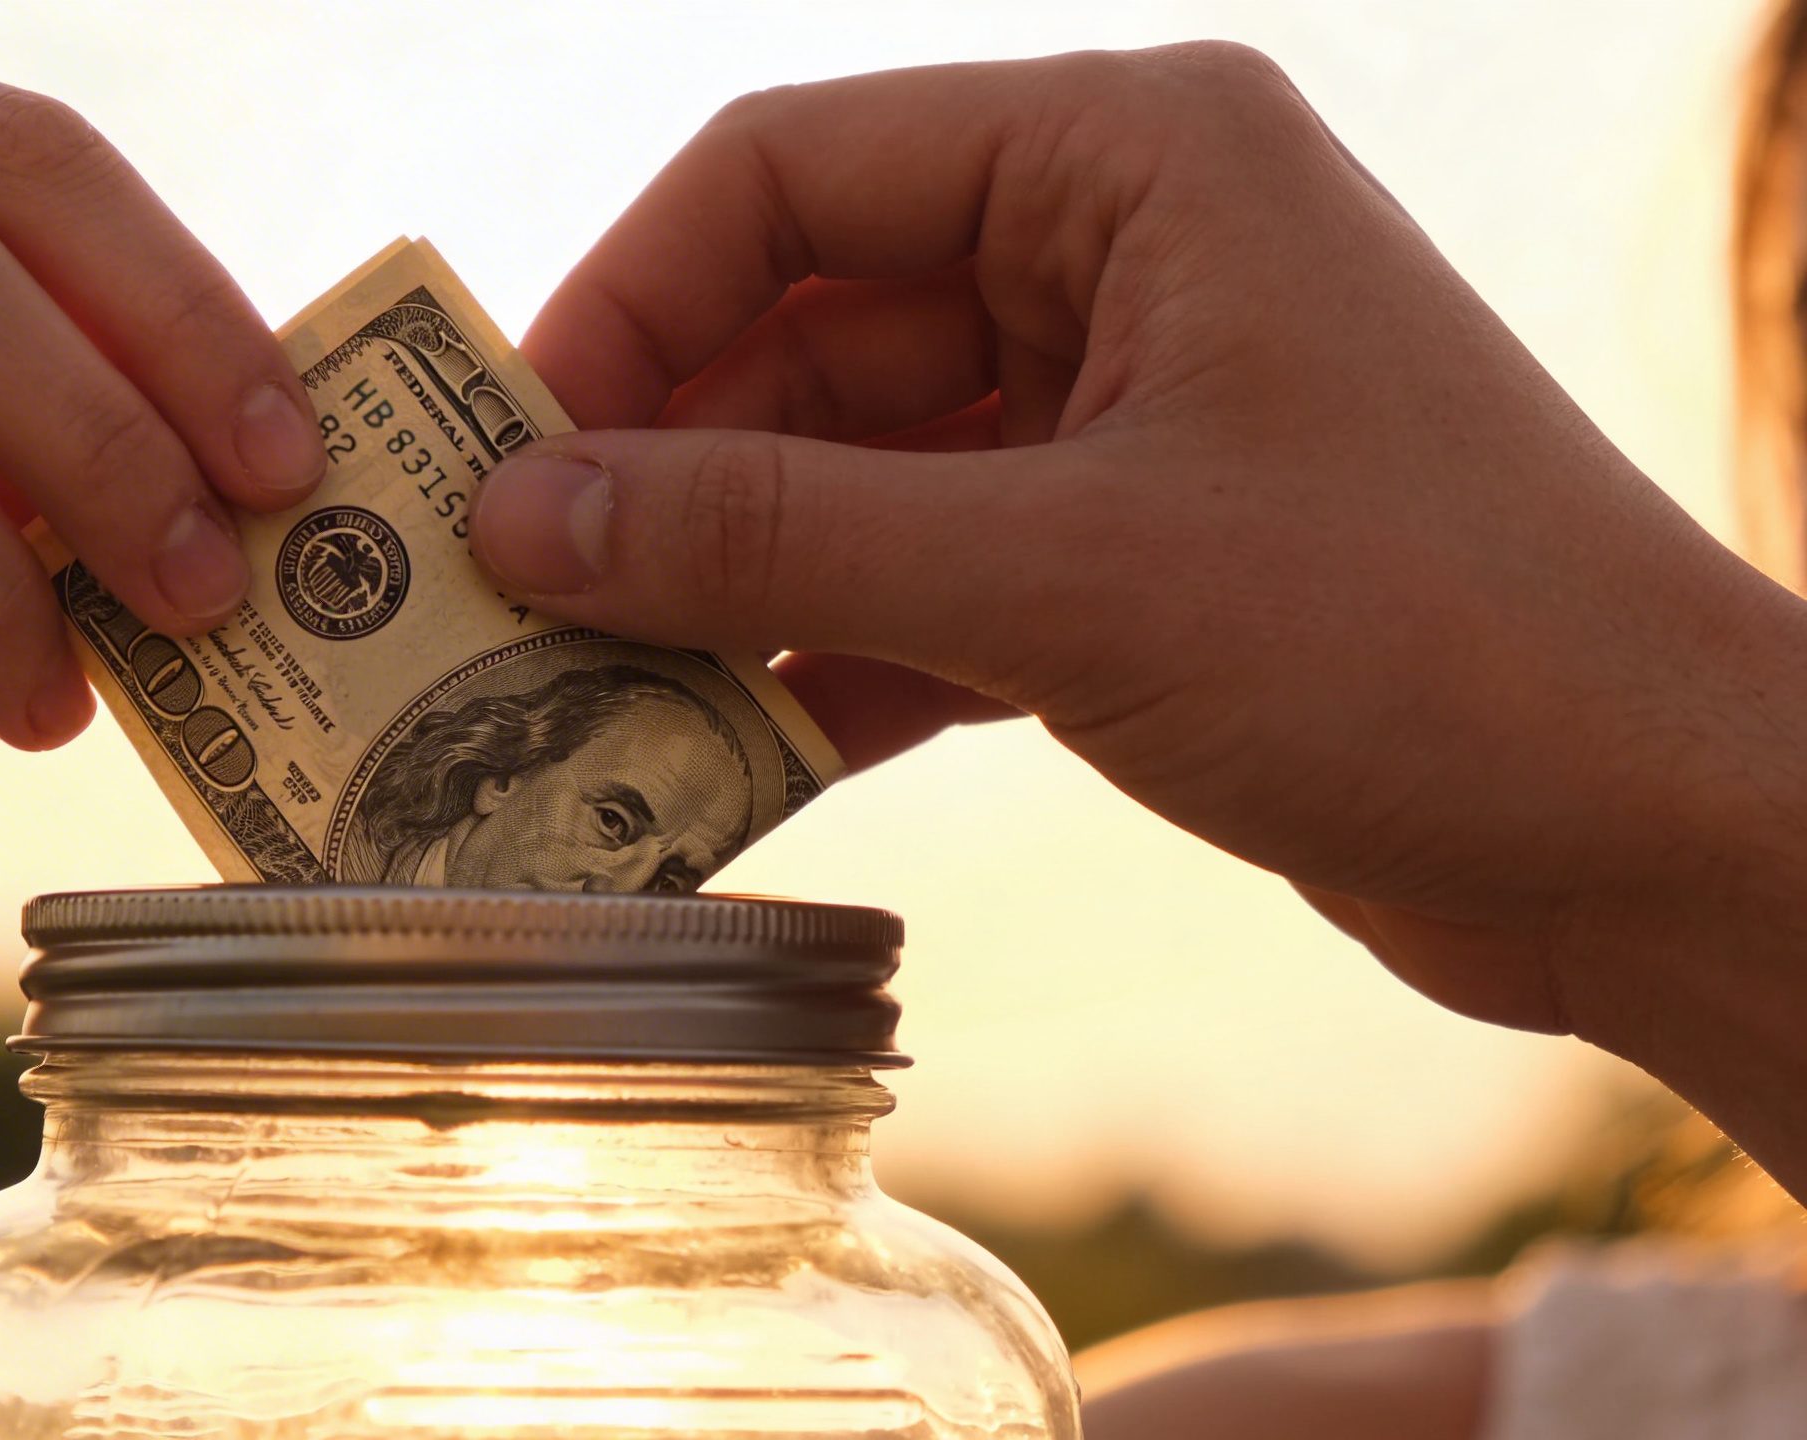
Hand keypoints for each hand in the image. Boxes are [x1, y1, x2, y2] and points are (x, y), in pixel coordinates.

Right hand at [477, 48, 1806, 1045]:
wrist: (1658, 835)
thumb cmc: (1421, 646)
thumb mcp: (1063, 578)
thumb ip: (779, 538)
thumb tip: (526, 516)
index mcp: (1124, 159)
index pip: (793, 172)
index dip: (625, 300)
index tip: (500, 448)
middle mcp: (1118, 255)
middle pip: (807, 327)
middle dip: (666, 471)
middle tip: (511, 601)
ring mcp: (1125, 410)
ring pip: (855, 469)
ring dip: (733, 583)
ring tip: (586, 692)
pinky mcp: (1132, 557)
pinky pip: (923, 577)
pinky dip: (832, 659)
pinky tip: (734, 749)